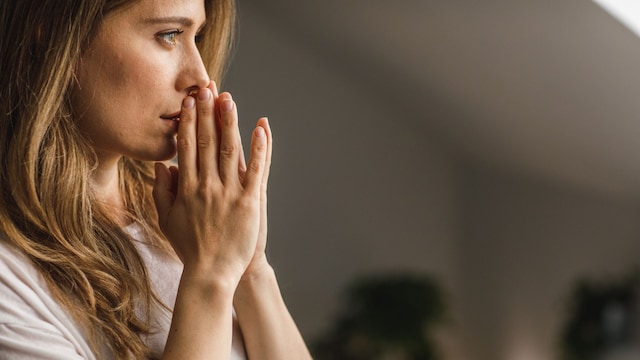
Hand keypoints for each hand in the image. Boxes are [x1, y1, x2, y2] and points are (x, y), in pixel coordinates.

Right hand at [152, 81, 268, 282]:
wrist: (211, 273)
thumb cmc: (189, 247)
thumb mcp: (166, 220)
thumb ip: (161, 191)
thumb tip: (162, 165)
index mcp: (186, 188)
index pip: (186, 147)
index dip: (187, 121)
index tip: (188, 102)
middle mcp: (206, 186)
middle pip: (205, 141)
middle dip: (206, 113)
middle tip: (207, 88)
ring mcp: (229, 193)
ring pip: (229, 150)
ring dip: (229, 122)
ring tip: (228, 99)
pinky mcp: (249, 202)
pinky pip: (256, 170)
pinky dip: (259, 148)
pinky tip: (261, 128)